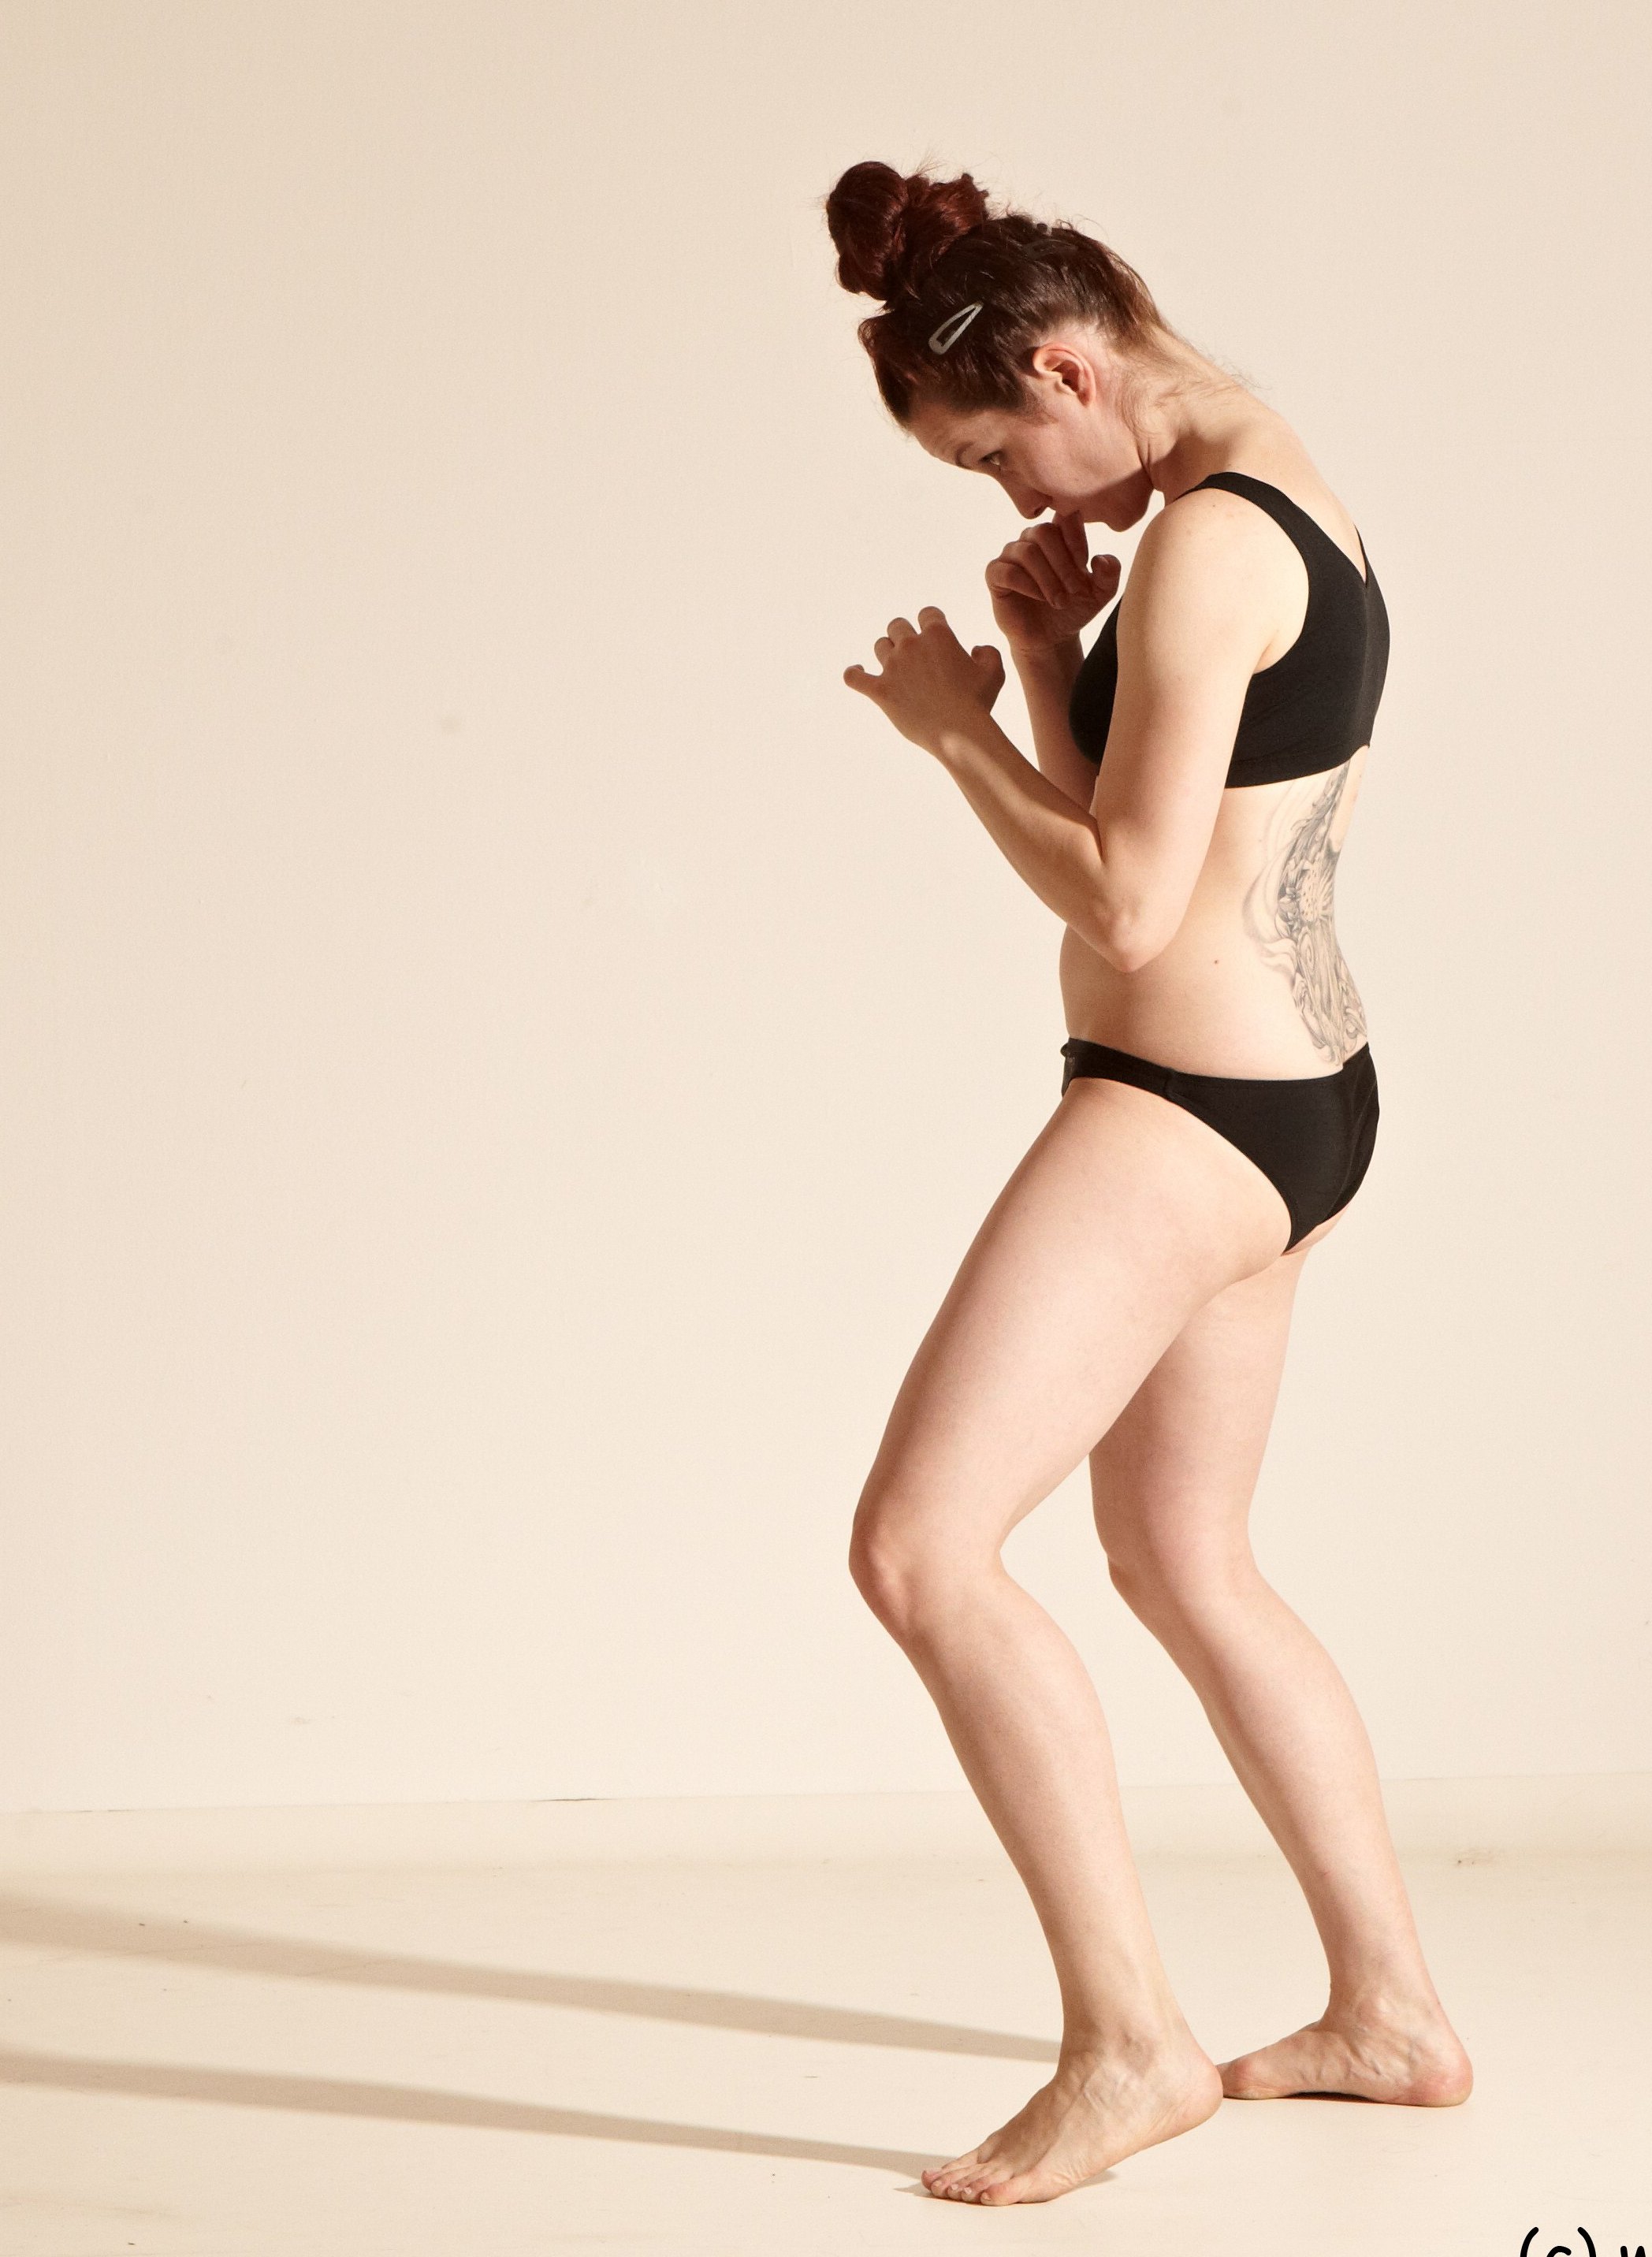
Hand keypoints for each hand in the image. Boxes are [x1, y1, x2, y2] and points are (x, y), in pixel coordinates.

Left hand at [843, 606, 1005, 753]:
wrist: (959, 732)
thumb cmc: (979, 702)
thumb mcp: (995, 672)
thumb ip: (987, 652)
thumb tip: (975, 649)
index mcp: (938, 634)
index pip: (927, 613)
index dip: (931, 622)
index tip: (934, 634)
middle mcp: (911, 645)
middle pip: (897, 626)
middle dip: (904, 634)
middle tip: (912, 651)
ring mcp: (893, 667)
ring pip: (880, 646)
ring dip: (887, 651)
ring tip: (894, 664)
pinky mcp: (880, 691)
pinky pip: (854, 677)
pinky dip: (853, 673)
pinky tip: (857, 672)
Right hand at [984, 509, 1120, 652]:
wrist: (1051, 638)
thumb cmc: (1074, 608)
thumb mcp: (1100, 593)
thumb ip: (1110, 573)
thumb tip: (1101, 558)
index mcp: (1057, 534)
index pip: (1064, 517)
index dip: (1076, 540)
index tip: (1085, 566)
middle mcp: (1031, 539)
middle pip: (1043, 532)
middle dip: (1063, 563)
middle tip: (1075, 590)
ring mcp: (1011, 555)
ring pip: (1027, 552)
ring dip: (1048, 578)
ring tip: (1059, 600)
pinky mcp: (995, 575)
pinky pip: (1007, 571)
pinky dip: (1027, 585)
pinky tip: (1040, 598)